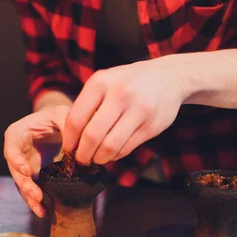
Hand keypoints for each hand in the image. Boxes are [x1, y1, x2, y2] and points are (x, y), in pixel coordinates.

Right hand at [4, 105, 68, 216]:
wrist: (57, 124)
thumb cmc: (55, 116)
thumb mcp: (60, 113)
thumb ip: (65, 124)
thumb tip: (73, 145)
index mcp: (17, 134)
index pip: (11, 148)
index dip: (17, 161)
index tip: (27, 171)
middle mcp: (16, 152)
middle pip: (15, 171)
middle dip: (25, 185)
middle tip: (37, 195)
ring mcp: (24, 165)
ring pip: (22, 185)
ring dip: (30, 199)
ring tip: (41, 210)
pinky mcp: (34, 175)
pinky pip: (32, 190)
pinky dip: (38, 202)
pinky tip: (45, 212)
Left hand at [62, 56, 186, 164]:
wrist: (169, 77)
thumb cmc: (128, 82)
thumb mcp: (106, 82)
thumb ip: (87, 105)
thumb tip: (70, 138)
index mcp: (101, 82)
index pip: (76, 119)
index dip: (69, 140)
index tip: (68, 149)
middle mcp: (119, 94)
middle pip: (92, 136)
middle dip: (83, 154)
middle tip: (81, 159)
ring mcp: (138, 110)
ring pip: (110, 146)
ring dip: (99, 158)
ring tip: (97, 158)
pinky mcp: (151, 126)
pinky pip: (126, 148)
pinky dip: (115, 155)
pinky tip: (112, 153)